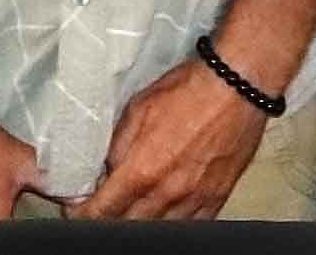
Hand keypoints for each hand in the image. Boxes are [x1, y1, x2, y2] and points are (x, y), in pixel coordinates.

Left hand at [68, 59, 268, 220]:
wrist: (238, 86)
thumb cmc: (190, 91)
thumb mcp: (139, 108)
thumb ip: (118, 145)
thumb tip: (106, 169)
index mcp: (141, 171)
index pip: (101, 212)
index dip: (83, 216)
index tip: (77, 212)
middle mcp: (166, 193)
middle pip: (127, 226)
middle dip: (110, 220)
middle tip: (105, 209)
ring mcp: (194, 200)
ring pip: (158, 230)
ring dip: (141, 222)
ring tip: (134, 209)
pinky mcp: (216, 198)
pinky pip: (190, 226)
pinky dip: (172, 223)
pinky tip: (166, 212)